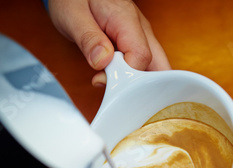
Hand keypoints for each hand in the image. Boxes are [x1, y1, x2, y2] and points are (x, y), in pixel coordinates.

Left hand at [47, 0, 170, 85]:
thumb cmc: (74, 0)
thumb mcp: (73, 17)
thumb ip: (88, 40)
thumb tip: (102, 62)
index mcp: (126, 19)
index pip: (141, 56)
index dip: (125, 76)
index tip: (102, 79)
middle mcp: (141, 29)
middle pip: (159, 66)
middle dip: (143, 87)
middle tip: (118, 93)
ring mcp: (142, 36)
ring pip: (155, 68)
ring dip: (138, 84)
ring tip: (116, 88)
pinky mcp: (136, 44)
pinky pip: (145, 66)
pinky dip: (135, 79)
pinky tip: (119, 83)